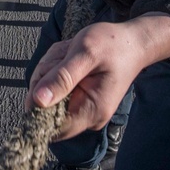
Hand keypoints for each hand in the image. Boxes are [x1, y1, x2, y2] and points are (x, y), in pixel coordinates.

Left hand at [26, 14, 169, 139]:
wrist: (132, 43)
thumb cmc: (112, 45)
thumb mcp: (85, 54)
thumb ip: (62, 78)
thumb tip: (37, 101)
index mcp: (90, 112)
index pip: (49, 126)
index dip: (37, 103)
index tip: (47, 74)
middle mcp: (86, 118)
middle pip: (44, 109)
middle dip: (45, 79)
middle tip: (64, 57)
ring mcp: (82, 109)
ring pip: (46, 96)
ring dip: (50, 71)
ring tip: (69, 55)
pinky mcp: (78, 100)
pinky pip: (54, 89)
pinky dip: (55, 71)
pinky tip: (69, 58)